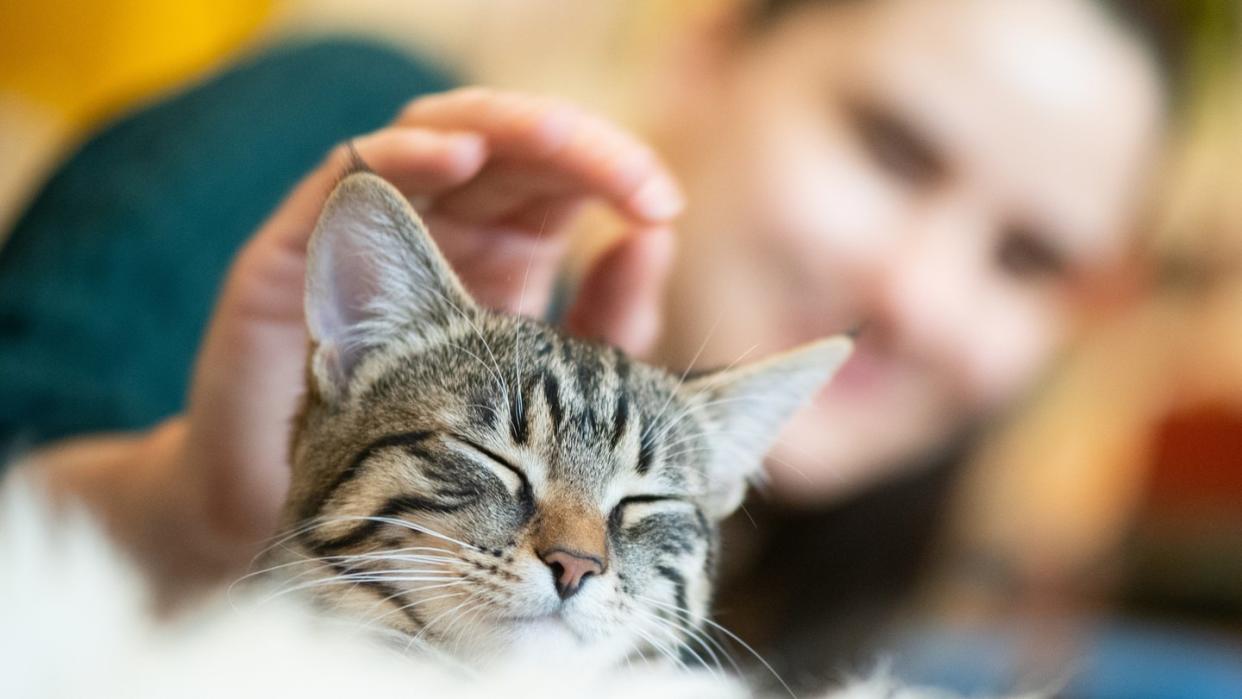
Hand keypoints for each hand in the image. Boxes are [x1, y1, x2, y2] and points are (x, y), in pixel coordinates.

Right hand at [175, 88, 682, 576]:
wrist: (284, 512)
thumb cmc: (415, 460)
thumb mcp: (542, 394)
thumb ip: (605, 325)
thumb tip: (654, 237)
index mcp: (504, 246)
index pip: (563, 175)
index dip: (614, 172)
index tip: (662, 209)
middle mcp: (439, 229)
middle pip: (513, 145)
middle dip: (579, 149)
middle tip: (635, 183)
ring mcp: (367, 229)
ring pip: (439, 135)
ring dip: (508, 134)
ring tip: (565, 149)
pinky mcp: (294, 248)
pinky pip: (344, 172)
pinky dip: (403, 156)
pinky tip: (456, 158)